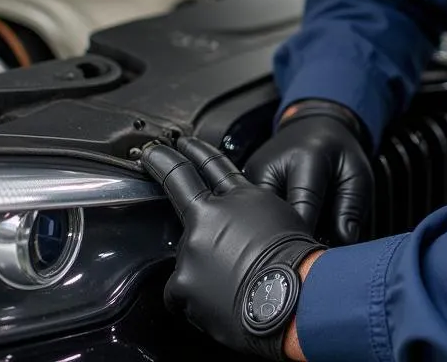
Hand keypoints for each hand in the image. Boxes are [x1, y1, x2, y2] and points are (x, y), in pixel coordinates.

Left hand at [141, 136, 321, 359]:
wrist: (293, 296)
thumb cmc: (296, 262)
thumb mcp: (281, 218)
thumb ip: (252, 213)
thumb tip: (242, 225)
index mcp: (242, 198)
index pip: (213, 166)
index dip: (196, 151)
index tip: (182, 142)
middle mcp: (213, 215)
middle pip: (181, 185)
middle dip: (163, 163)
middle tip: (151, 154)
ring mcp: (194, 245)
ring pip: (188, 254)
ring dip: (202, 267)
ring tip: (230, 286)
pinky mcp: (182, 278)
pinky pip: (179, 291)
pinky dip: (193, 299)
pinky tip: (216, 303)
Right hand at [244, 99, 373, 245]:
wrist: (314, 125)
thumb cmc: (338, 153)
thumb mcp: (356, 174)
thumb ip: (351, 207)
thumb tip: (343, 242)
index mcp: (305, 158)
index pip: (303, 207)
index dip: (310, 237)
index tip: (318, 260)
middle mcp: (272, 165)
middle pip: (272, 217)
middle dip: (288, 241)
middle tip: (306, 258)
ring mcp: (252, 173)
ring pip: (256, 219)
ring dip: (274, 235)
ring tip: (294, 243)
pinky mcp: (242, 182)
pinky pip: (249, 214)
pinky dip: (265, 227)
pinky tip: (280, 233)